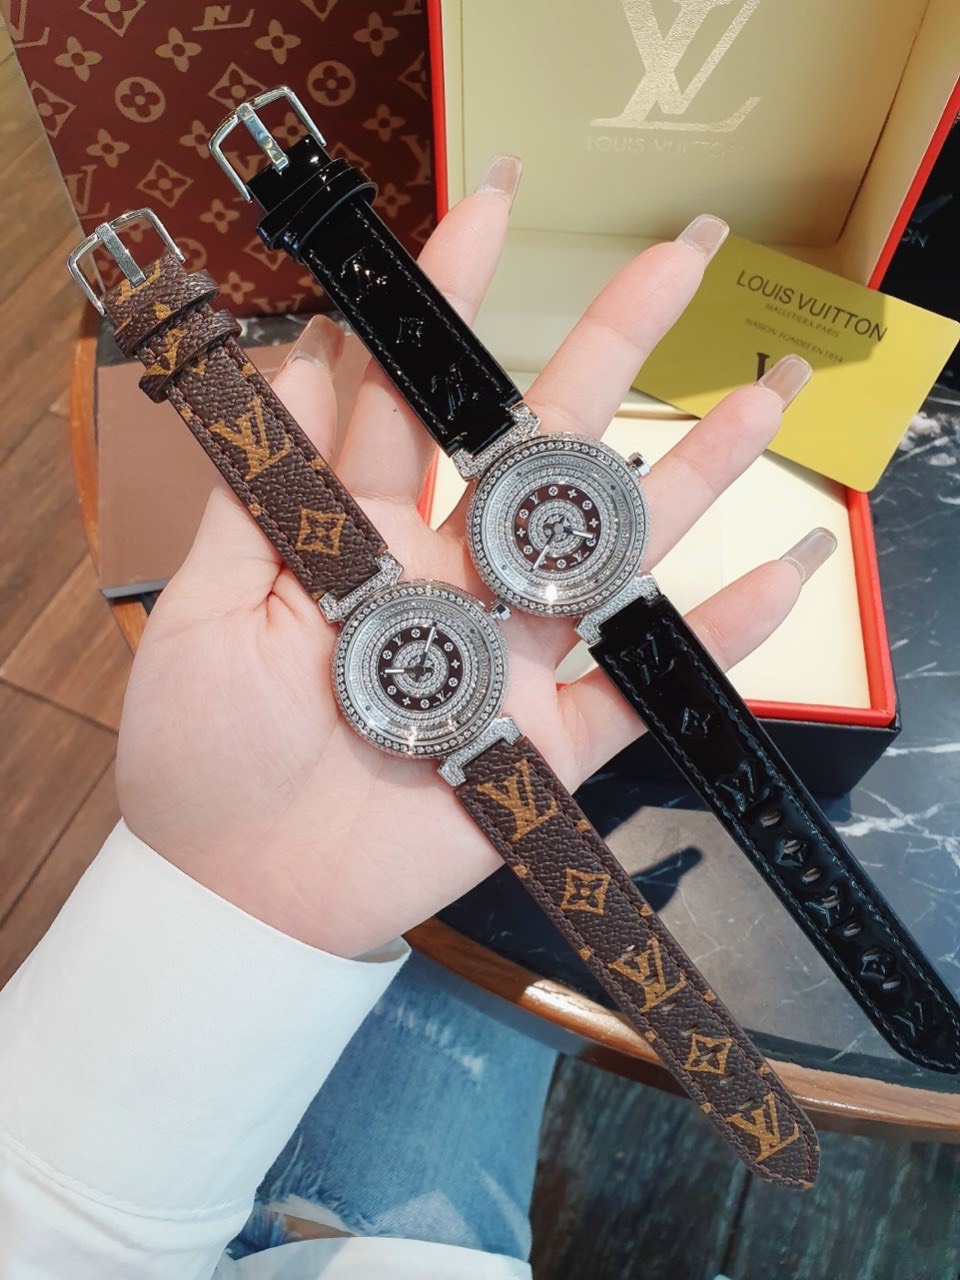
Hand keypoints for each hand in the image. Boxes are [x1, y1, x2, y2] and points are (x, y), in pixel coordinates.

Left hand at [116, 160, 824, 957]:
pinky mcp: (545, 744)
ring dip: (693, 477)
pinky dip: (713, 642)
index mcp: (361, 538)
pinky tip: (781, 577)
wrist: (241, 894)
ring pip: (611, 552)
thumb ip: (254, 498)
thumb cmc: (202, 755)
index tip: (489, 212)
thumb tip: (295, 364)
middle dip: (608, 351)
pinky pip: (639, 689)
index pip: (413, 403)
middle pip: (539, 450)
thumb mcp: (204, 612)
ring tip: (766, 397)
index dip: (447, 310)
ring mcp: (508, 657)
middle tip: (678, 260)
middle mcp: (448, 580)